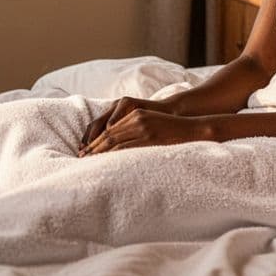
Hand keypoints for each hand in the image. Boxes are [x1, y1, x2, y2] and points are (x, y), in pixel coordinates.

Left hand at [79, 106, 208, 155]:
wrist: (193, 127)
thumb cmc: (172, 129)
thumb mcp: (151, 124)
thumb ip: (135, 131)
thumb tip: (119, 147)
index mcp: (135, 114)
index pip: (109, 128)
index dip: (96, 139)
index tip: (85, 151)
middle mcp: (136, 118)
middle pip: (109, 134)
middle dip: (94, 146)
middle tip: (82, 158)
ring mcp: (143, 126)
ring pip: (115, 140)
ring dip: (100, 152)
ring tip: (90, 162)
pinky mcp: (150, 135)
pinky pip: (127, 146)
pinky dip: (115, 154)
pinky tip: (107, 161)